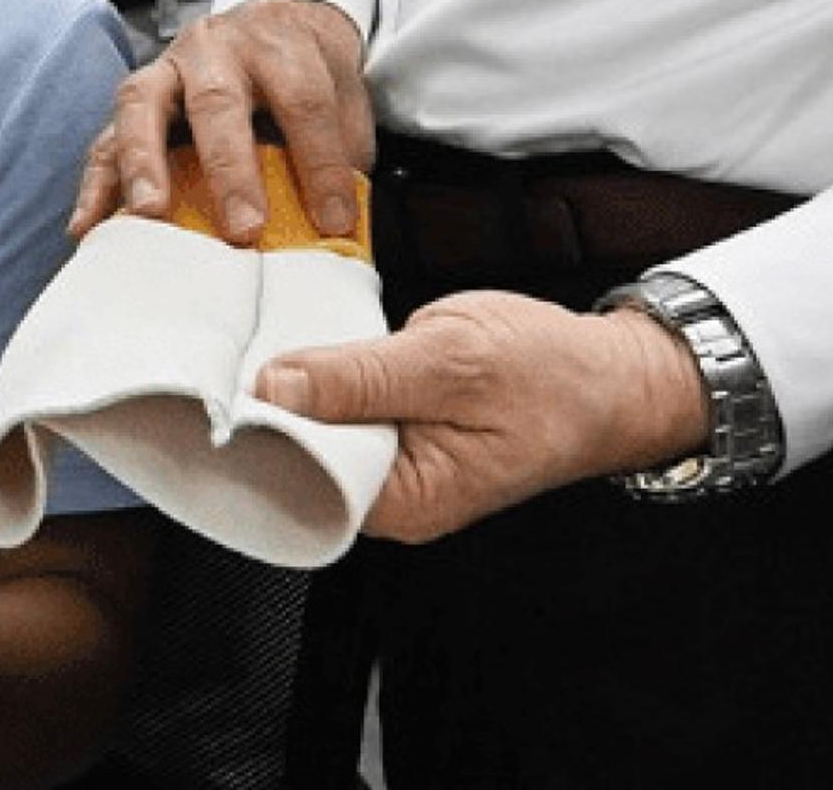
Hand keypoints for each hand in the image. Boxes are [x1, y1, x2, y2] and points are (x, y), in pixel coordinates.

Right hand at [78, 0, 369, 241]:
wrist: (277, 23)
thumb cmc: (307, 70)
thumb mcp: (341, 96)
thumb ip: (341, 150)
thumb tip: (337, 223)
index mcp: (277, 45)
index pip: (302, 100)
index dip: (321, 163)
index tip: (333, 221)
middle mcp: (216, 49)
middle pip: (217, 101)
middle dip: (230, 169)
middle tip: (244, 229)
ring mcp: (168, 69)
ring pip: (142, 104)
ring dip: (144, 162)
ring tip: (149, 215)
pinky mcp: (136, 99)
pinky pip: (107, 137)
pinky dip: (96, 183)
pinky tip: (90, 224)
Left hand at [252, 290, 712, 540]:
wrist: (611, 374)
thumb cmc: (552, 377)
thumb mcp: (451, 362)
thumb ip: (360, 378)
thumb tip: (275, 389)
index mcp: (404, 500)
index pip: (300, 473)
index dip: (259, 422)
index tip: (221, 376)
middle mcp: (391, 495)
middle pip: (299, 449)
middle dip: (271, 397)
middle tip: (239, 338)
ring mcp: (393, 461)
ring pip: (316, 421)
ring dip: (297, 378)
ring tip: (273, 332)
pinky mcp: (397, 427)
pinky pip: (343, 404)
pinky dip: (327, 371)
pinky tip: (313, 340)